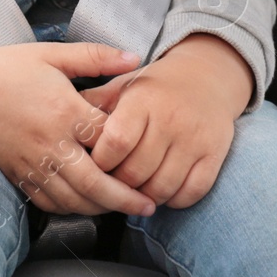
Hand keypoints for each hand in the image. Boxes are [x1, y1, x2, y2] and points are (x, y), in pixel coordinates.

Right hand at [0, 42, 157, 217]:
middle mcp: (49, 141)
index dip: (132, 149)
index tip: (150, 153)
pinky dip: (72, 209)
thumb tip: (135, 58)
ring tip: (123, 207)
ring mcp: (32, 162)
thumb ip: (96, 56)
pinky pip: (49, 202)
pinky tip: (87, 204)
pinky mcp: (18, 175)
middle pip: (95, 182)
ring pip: (73, 200)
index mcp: (63, 110)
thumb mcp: (54, 55)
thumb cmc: (10, 69)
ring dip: (102, 208)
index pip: (108, 139)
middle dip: (125, 199)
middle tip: (148, 205)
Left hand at [78, 33, 251, 209]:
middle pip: (136, 172)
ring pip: (162, 187)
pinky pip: (191, 192)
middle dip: (117, 185)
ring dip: (142, 198)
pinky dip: (173, 200)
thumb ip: (95, 103)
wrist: (208, 76)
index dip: (100, 162)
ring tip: (131, 193)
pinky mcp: (214, 154)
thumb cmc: (155, 86)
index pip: (116, 142)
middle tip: (108, 185)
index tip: (92, 165)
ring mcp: (194, 139)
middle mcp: (170, 120)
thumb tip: (62, 118)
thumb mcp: (124, 85)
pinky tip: (161, 193)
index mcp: (143, 100)